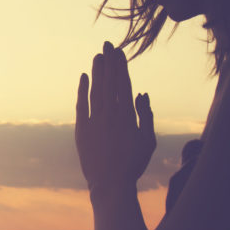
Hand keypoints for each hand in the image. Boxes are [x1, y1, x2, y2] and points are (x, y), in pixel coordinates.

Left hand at [75, 41, 155, 191]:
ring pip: (95, 90)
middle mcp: (110, 115)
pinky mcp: (82, 130)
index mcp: (127, 116)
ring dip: (97, 72)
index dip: (121, 66)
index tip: (119, 52)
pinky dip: (82, 90)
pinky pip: (81, 105)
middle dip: (108, 62)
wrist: (110, 184)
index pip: (123, 84)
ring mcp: (94, 121)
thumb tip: (141, 93)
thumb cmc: (133, 164)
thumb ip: (146, 114)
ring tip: (97, 56)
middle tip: (107, 44)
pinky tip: (83, 77)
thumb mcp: (148, 140)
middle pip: (109, 82)